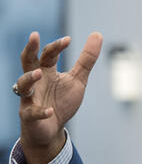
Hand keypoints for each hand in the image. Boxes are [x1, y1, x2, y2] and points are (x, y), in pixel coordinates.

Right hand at [15, 31, 102, 163]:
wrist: (52, 129)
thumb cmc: (62, 101)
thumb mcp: (78, 79)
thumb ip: (86, 59)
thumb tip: (97, 34)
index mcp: (47, 71)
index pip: (48, 54)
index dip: (57, 46)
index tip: (68, 40)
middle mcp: (35, 82)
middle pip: (27, 62)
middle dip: (30, 49)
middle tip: (34, 36)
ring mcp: (30, 98)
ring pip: (23, 85)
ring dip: (29, 78)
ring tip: (39, 74)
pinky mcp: (29, 116)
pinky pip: (31, 112)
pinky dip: (40, 111)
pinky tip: (50, 110)